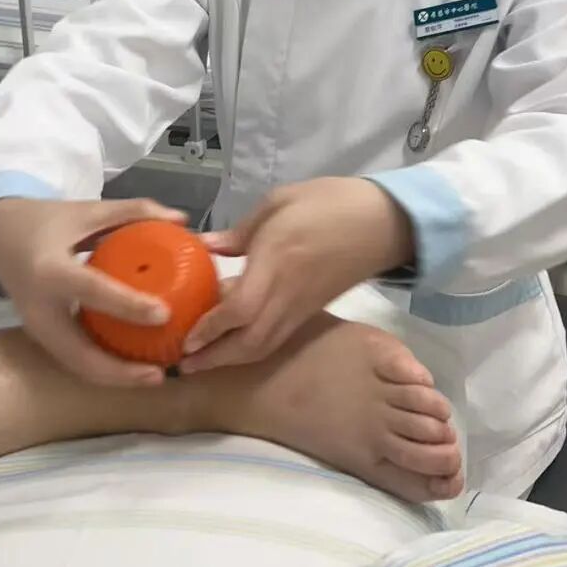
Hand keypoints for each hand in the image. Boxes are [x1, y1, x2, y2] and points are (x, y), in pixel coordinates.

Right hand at [0, 196, 186, 386]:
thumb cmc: (46, 221)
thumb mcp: (87, 209)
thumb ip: (133, 211)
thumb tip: (182, 219)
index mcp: (49, 271)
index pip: (92, 291)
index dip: (128, 305)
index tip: (164, 314)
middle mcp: (39, 309)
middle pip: (79, 355)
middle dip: (120, 373)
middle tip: (161, 374)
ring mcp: (37, 330)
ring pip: (77, 366)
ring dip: (114, 377)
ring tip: (155, 376)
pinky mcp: (42, 338)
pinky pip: (74, 358)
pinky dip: (103, 366)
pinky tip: (135, 364)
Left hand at [179, 178, 413, 372]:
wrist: (381, 221)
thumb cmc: (329, 202)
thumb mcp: (278, 202)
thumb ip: (240, 231)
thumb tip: (205, 247)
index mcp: (276, 261)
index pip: (239, 308)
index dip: (210, 328)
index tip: (185, 337)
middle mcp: (287, 293)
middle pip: (250, 341)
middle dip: (216, 358)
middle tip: (185, 364)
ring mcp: (302, 306)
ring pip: (264, 345)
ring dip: (232, 359)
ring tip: (203, 362)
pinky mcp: (312, 310)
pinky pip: (277, 338)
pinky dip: (253, 349)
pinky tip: (236, 344)